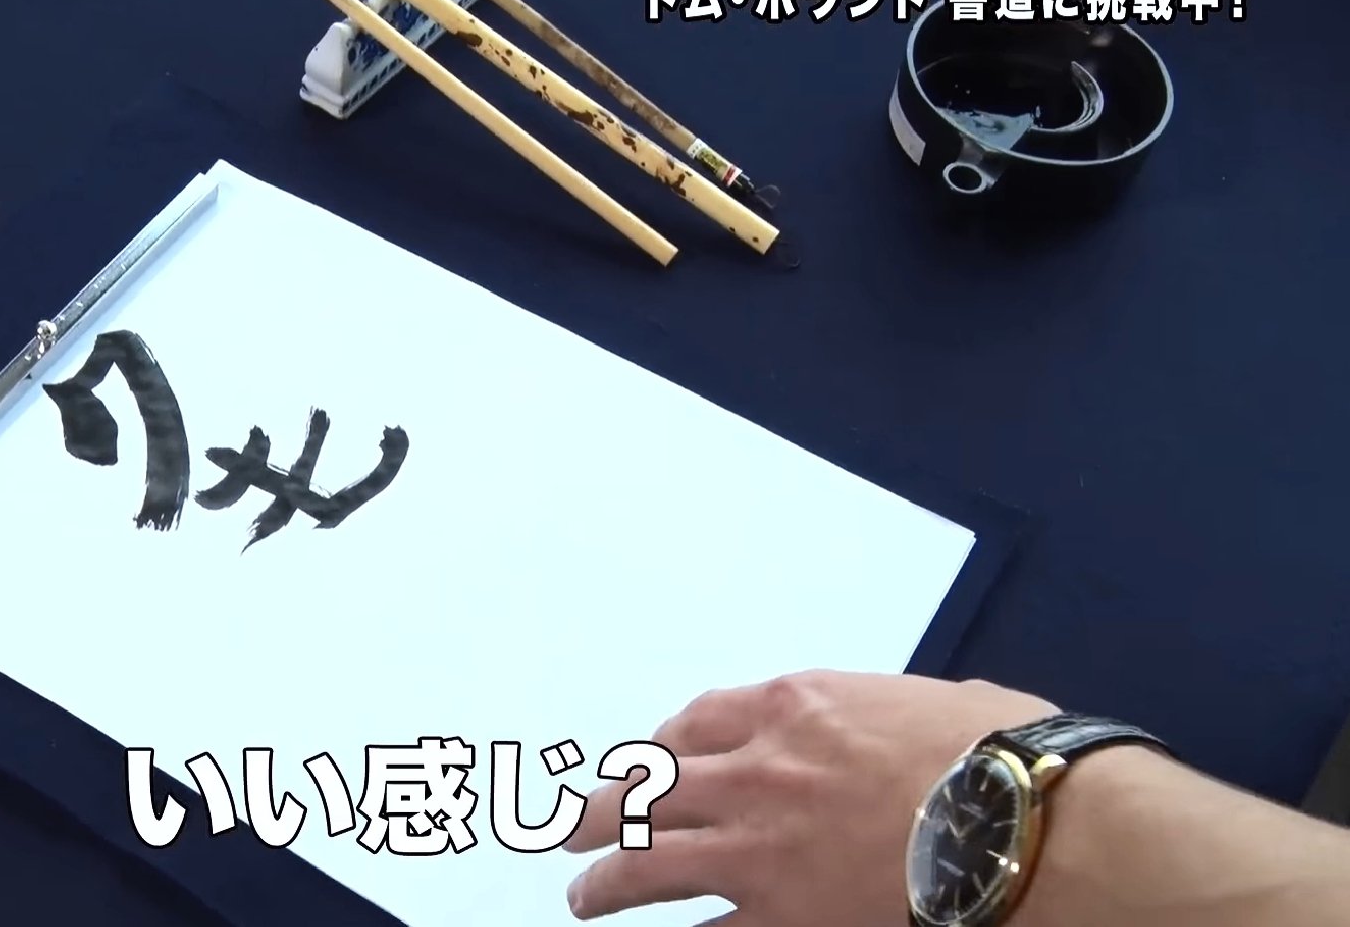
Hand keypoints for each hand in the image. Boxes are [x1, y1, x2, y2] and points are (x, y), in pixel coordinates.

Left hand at [562, 670, 1056, 924]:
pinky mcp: (780, 915)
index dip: (660, 748)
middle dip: (608, 809)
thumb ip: (875, 719)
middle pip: (651, 787)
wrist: (1029, 822)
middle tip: (580, 827)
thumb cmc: (1002, 755)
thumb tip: (887, 729)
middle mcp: (758, 769)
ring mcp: (760, 846)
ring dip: (608, 880)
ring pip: (651, 860)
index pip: (697, 724)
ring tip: (584, 894)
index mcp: (794, 707)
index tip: (646, 764)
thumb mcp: (926, 704)